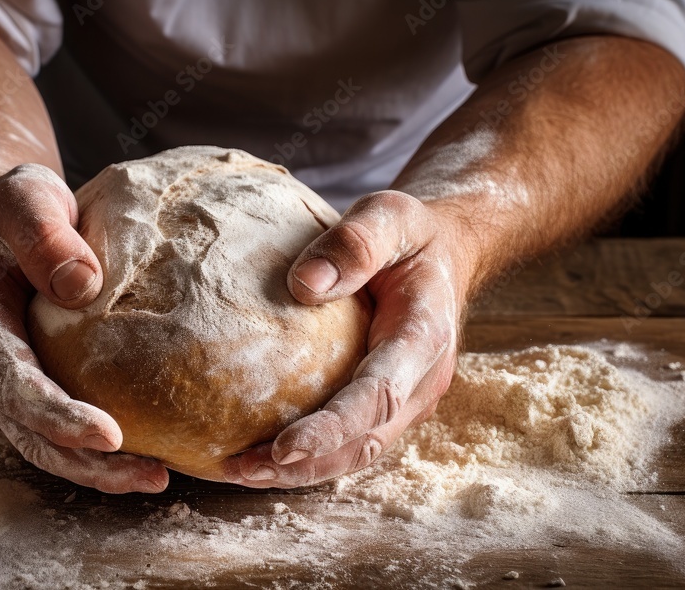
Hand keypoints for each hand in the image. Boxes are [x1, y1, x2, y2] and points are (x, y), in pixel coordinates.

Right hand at [0, 164, 168, 492]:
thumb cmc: (12, 207)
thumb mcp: (23, 198)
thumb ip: (44, 236)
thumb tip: (83, 287)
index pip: (14, 384)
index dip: (57, 415)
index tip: (110, 434)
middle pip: (29, 434)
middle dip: (87, 464)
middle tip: (151, 476)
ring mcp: (0, 383)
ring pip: (42, 445)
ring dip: (95, 470)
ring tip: (156, 478)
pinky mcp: (26, 387)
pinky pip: (55, 430)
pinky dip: (93, 451)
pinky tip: (143, 453)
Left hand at [223, 190, 467, 487]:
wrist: (445, 251)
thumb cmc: (410, 233)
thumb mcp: (389, 214)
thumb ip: (355, 242)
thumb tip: (305, 283)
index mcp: (425, 336)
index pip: (378, 395)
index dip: (333, 427)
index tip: (283, 445)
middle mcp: (421, 380)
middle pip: (365, 440)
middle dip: (305, 464)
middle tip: (241, 469)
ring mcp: (407, 397)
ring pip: (358, 451)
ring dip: (302, 470)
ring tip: (239, 471)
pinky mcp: (388, 403)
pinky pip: (351, 440)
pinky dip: (309, 456)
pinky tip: (260, 454)